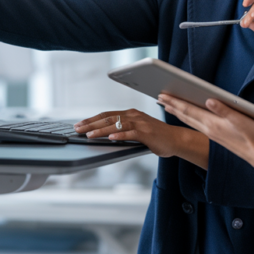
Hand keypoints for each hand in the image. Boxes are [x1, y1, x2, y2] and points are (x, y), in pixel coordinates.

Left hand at [74, 109, 208, 166]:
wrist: (176, 139)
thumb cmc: (157, 137)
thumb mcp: (137, 131)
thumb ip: (124, 130)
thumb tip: (107, 135)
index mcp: (130, 114)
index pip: (107, 115)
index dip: (92, 119)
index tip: (79, 124)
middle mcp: (134, 116)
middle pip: (108, 118)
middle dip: (90, 124)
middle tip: (77, 129)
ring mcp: (140, 123)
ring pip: (117, 125)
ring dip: (101, 130)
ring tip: (89, 135)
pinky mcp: (147, 133)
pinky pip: (131, 133)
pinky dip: (120, 135)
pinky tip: (111, 138)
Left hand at [157, 94, 253, 174]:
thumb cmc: (251, 136)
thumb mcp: (239, 119)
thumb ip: (223, 109)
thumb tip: (209, 100)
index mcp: (212, 123)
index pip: (188, 110)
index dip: (174, 102)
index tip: (162, 95)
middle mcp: (208, 128)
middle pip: (184, 115)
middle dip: (171, 106)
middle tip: (159, 98)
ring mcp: (211, 133)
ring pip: (189, 121)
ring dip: (177, 112)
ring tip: (168, 106)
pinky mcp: (215, 136)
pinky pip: (195, 125)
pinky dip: (187, 118)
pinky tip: (187, 117)